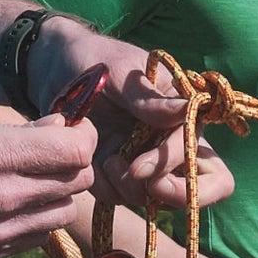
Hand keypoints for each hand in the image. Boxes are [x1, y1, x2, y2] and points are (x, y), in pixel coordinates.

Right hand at [0, 110, 97, 257]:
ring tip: (31, 180)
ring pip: (63, 213)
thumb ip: (13, 131)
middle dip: (71, 161)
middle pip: (78, 181)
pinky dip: (35, 219)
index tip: (70, 127)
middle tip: (51, 152)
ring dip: (57, 193)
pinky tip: (11, 205)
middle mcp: (3, 197)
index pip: (76, 148)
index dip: (81, 134)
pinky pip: (37, 237)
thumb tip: (58, 126)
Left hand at [33, 21, 240, 215]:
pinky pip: (119, 196)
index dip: (174, 165)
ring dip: (130, 188)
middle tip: (142, 183)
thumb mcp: (119, 70)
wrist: (56, 68)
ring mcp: (145, 160)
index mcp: (183, 114)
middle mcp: (171, 142)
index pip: (201, 155)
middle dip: (176, 195)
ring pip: (154, 198)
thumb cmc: (95, 58)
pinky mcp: (117, 172)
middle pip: (201, 189)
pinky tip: (92, 161)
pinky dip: (105, 186)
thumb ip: (148, 96)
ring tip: (106, 160)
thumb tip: (186, 111)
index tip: (139, 167)